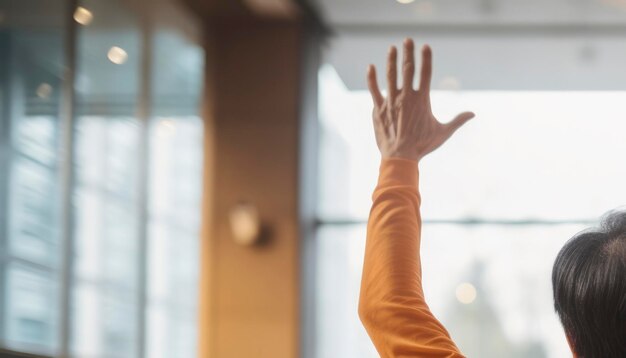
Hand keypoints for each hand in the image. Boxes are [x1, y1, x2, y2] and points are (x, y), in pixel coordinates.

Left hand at [367, 38, 474, 161]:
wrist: (400, 157)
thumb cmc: (422, 146)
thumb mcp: (443, 133)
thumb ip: (458, 121)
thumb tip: (473, 113)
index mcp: (422, 100)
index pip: (425, 73)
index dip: (425, 58)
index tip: (425, 46)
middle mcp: (406, 97)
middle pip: (407, 69)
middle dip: (408, 53)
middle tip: (407, 40)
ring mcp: (391, 102)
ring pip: (390, 76)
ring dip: (391, 60)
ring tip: (392, 48)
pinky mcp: (378, 109)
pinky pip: (374, 90)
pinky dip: (372, 78)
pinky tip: (371, 67)